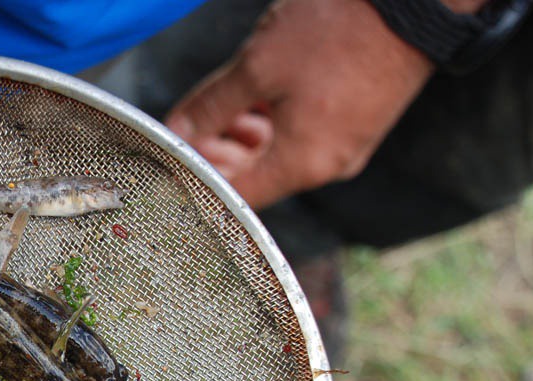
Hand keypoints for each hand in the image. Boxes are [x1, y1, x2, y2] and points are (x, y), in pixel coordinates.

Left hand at [164, 0, 433, 209]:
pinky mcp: (358, 119)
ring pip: (280, 154)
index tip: (174, 153)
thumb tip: (175, 132)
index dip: (198, 179)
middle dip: (218, 156)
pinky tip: (258, 93)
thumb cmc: (338, 28)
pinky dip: (275, 121)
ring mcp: (347, 143)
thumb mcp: (258, 66)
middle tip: (192, 124)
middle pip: (257, 179)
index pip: (235, 199)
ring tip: (223, 103)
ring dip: (244, 135)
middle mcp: (327, 165)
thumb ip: (210, 106)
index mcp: (302, 165)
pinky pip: (305, 134)